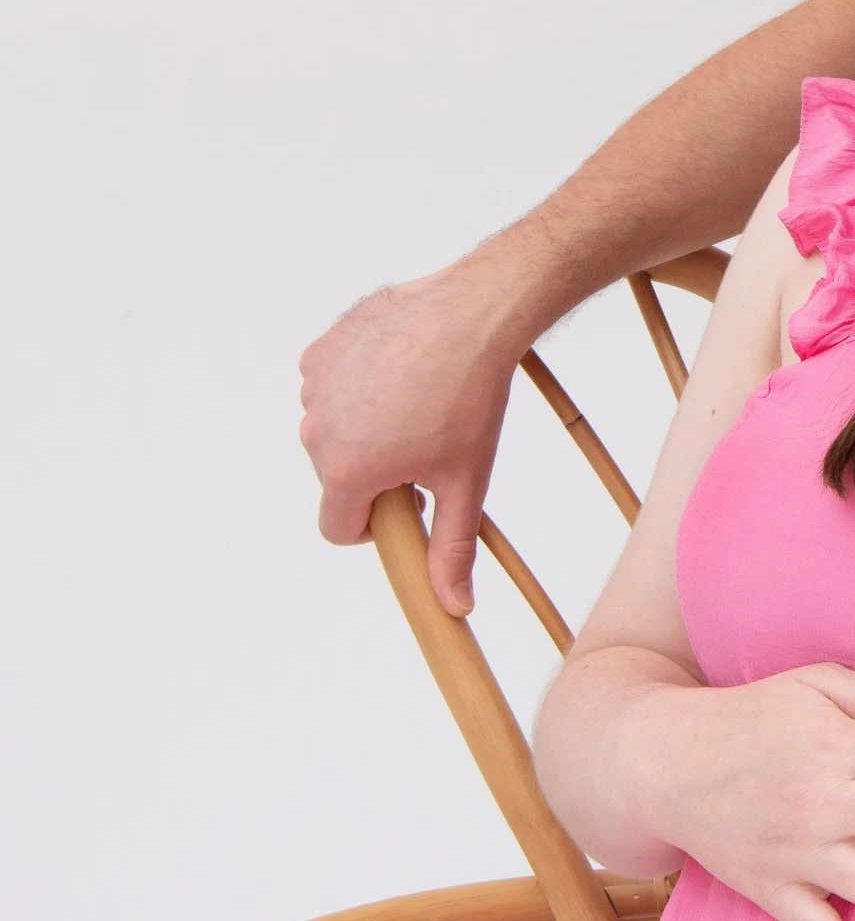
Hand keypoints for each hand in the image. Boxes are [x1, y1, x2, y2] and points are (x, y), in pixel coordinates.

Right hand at [299, 247, 540, 615]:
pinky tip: (398, 371)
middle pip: (337, 476)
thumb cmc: (471, 399)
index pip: (338, 529)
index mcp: (345, 471)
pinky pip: (331, 385)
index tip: (408, 499)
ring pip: (334, 429)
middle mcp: (317, 431)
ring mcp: (315, 386)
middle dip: (374, 471)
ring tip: (416, 402)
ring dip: (364, 427)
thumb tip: (455, 607)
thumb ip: (450, 548)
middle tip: (425, 443)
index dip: (376, 524)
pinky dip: (357, 386)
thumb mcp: (465, 481)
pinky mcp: (321, 349)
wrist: (475, 314)